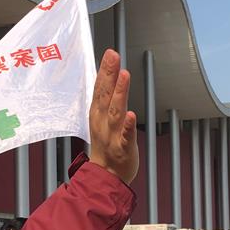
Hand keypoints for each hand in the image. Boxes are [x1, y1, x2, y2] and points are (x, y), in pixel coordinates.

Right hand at [88, 50, 137, 183]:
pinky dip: (127, 125)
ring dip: (119, 94)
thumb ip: (105, 98)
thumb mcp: (102, 119)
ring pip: (115, 112)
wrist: (106, 175)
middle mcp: (103, 122)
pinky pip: (125, 136)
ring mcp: (112, 135)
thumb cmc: (107, 145)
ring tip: (124, 76)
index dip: (104, 71)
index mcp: (98, 114)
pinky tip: (131, 115)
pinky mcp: (123, 148)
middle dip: (109, 75)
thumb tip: (109, 75)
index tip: (109, 53)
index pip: (100, 88)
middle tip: (113, 56)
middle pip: (105, 95)